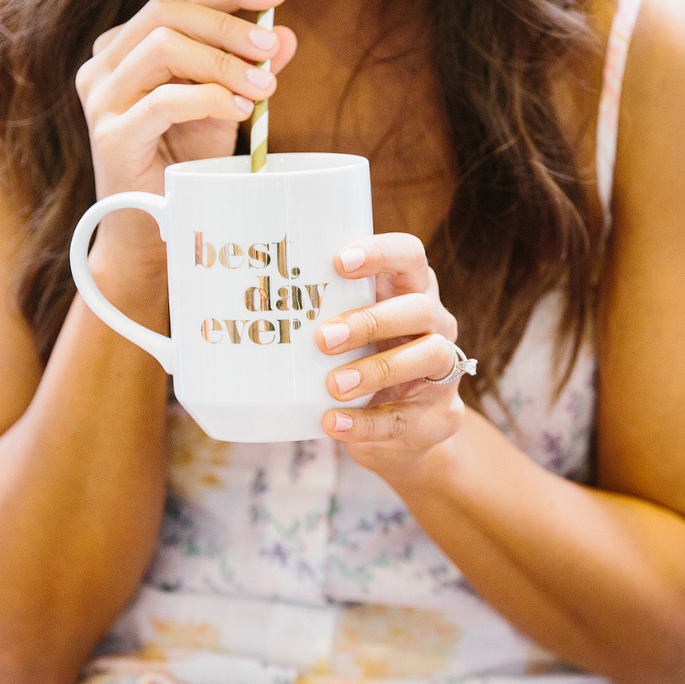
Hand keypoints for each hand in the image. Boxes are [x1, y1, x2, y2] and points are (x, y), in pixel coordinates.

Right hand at [74, 0, 297, 267]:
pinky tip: (239, 110)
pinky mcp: (110, 134)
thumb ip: (248, 70)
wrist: (153, 228)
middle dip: (229, 25)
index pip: (179, 0)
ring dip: (222, 62)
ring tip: (263, 87)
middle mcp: (104, 64)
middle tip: (273, 49)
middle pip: (166, 12)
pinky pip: (163, 100)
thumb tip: (286, 35)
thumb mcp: (224, 108)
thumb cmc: (185, 164)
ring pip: (162, 47)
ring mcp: (101, 98)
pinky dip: (208, 98)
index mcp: (125, 47)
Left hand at [318, 233, 467, 473]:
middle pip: (419, 308)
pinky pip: (407, 419)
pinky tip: (334, 422)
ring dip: (376, 370)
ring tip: (333, 385)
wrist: (404, 430)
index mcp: (413, 291)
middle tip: (323, 338)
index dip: (380, 253)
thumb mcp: (350, 329)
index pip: (410, 255)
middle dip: (371, 321)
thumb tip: (239, 300)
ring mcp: (445, 372)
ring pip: (427, 357)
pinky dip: (366, 422)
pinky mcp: (440, 416)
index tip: (339, 262)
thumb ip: (319, 312)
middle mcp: (437, 325)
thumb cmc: (365, 360)